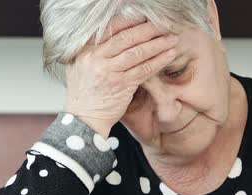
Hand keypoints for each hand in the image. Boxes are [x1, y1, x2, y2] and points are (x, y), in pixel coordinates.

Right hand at [64, 16, 179, 136]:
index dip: (131, 21)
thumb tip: (113, 34)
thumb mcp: (80, 67)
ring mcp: (109, 71)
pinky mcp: (122, 85)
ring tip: (171, 38)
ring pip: (138, 52)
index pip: (111, 28)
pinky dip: (159, 61)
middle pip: (127, 37)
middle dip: (148, 30)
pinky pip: (144, 69)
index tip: (145, 18)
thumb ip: (94, 51)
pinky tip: (169, 55)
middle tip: (164, 25)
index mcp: (85, 50)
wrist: (83, 120)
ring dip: (158, 44)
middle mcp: (96, 58)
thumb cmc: (84, 94)